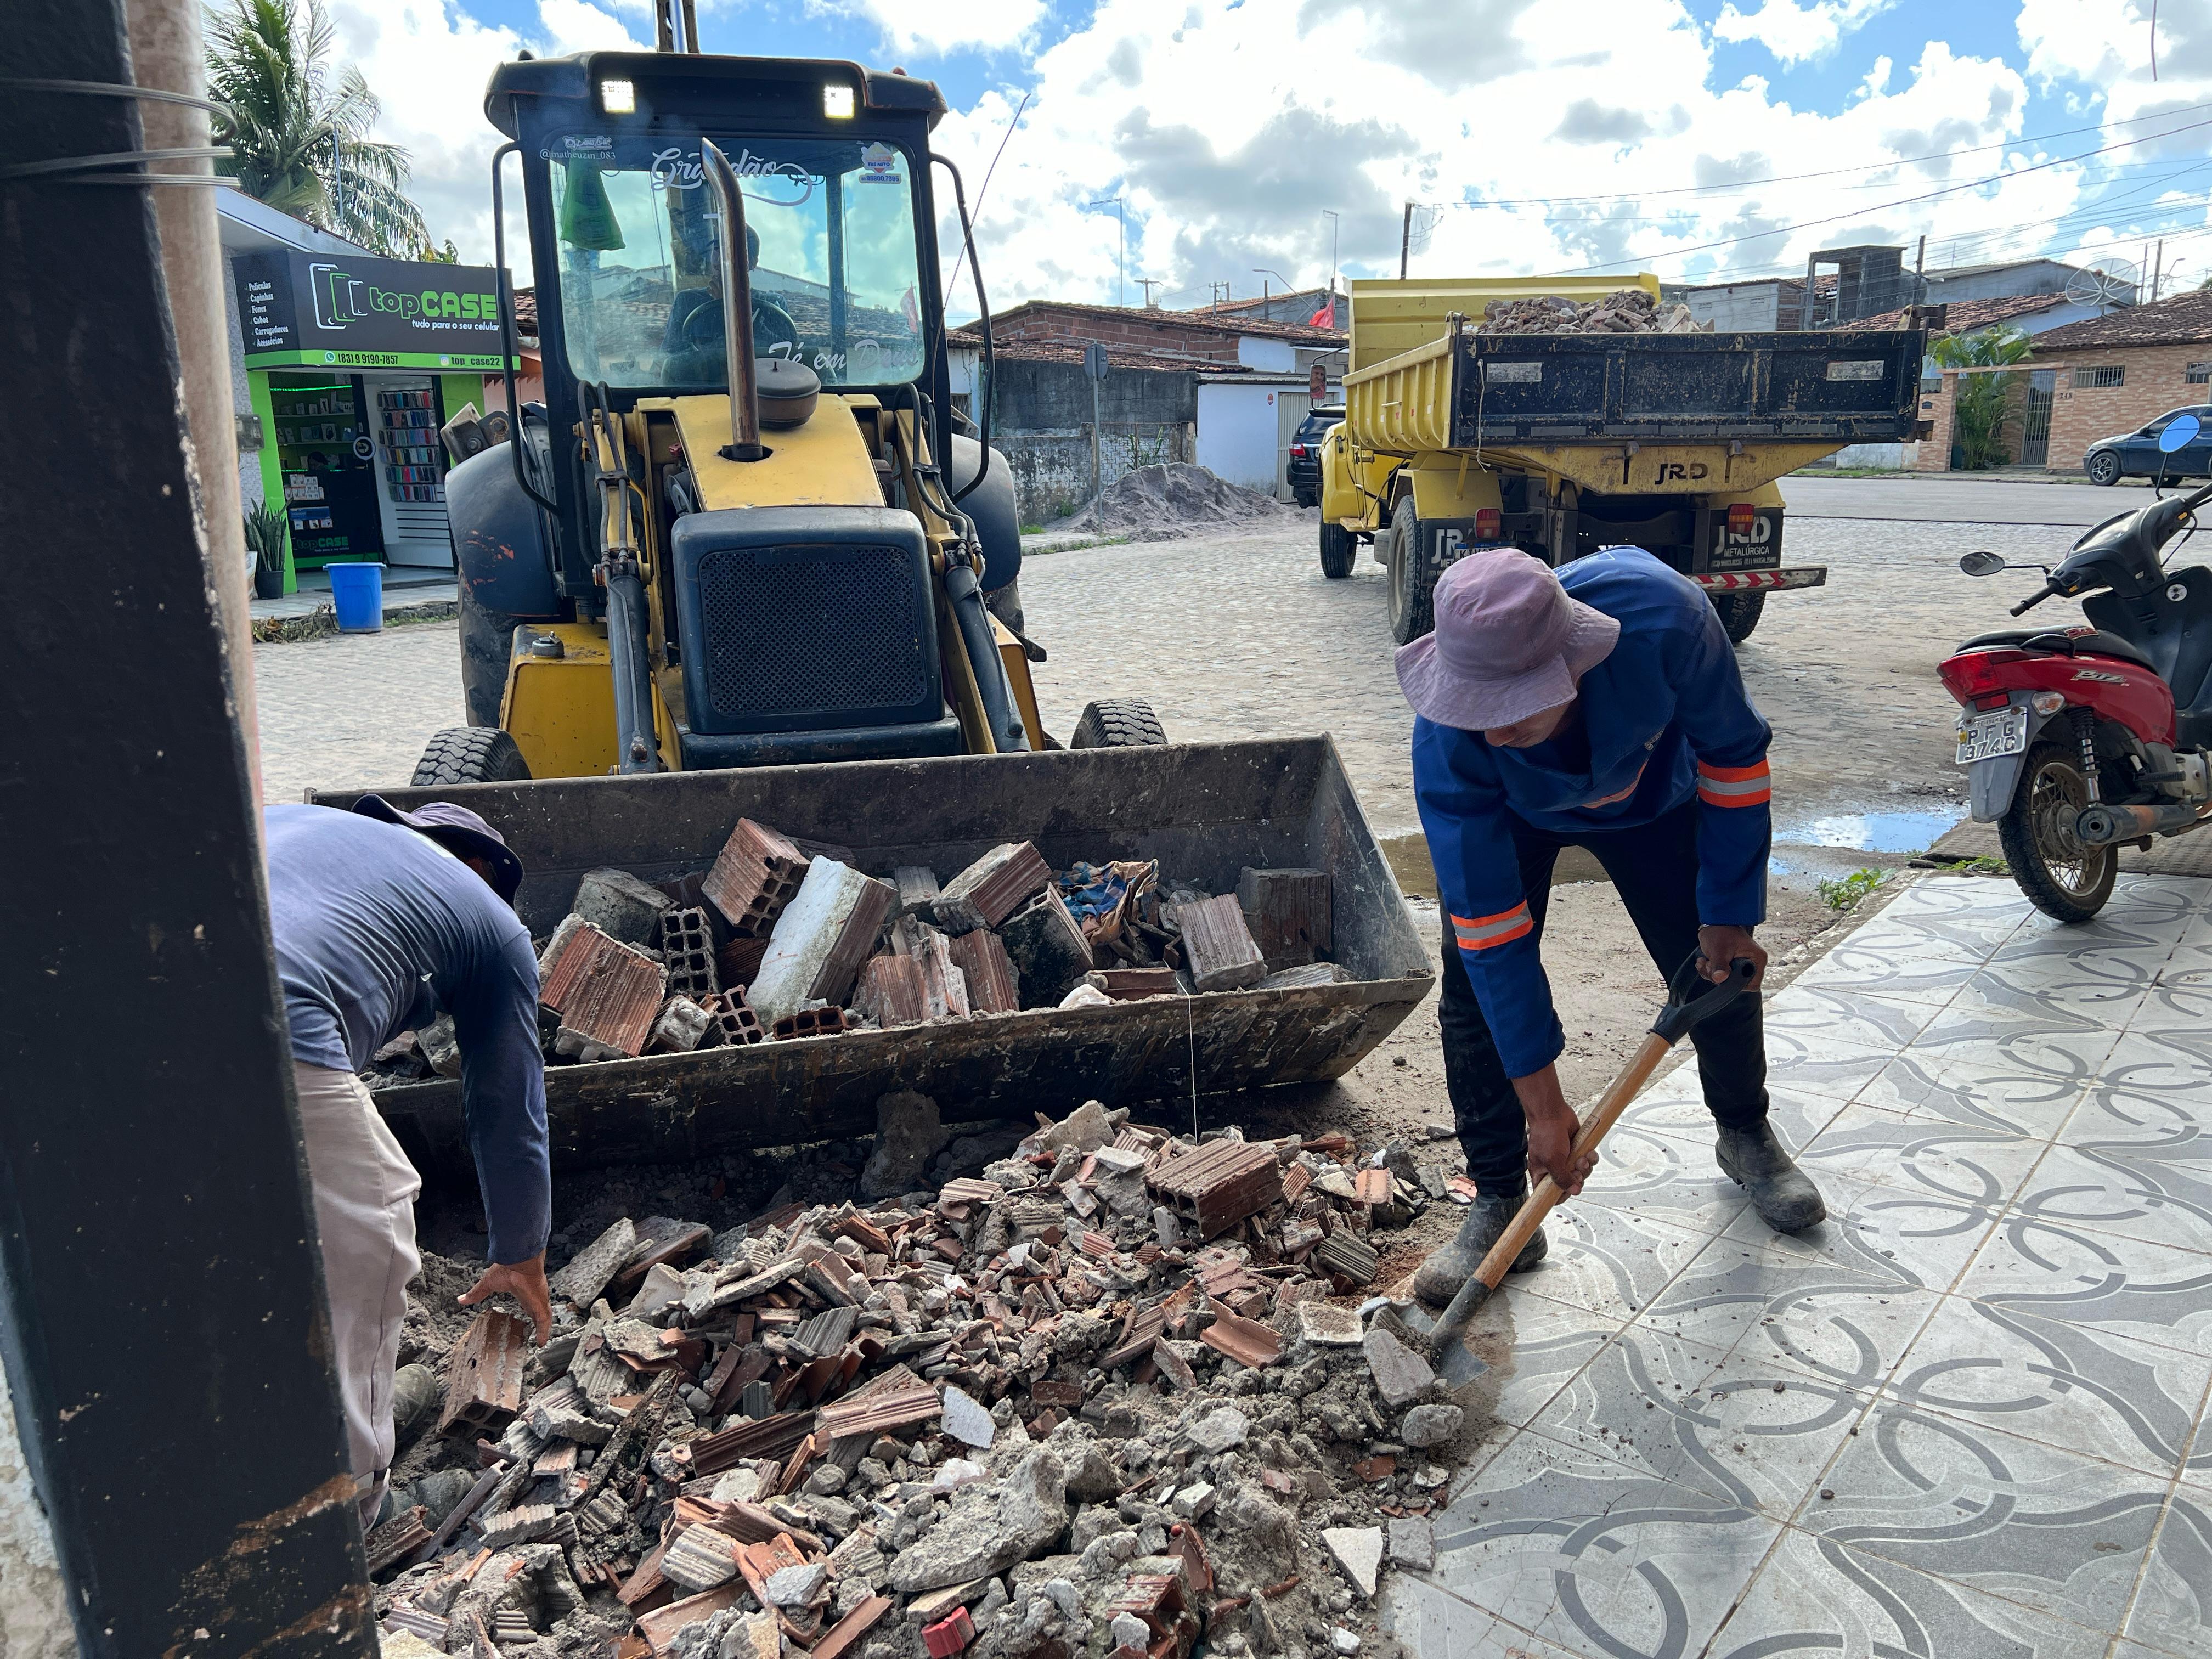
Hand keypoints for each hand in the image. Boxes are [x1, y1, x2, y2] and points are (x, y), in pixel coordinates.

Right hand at [459, 1252, 551, 1342]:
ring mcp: (539, 1301)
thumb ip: (476, 1293)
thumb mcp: (488, 1284)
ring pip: (543, 1319)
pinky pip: (544, 1321)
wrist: (520, 1262)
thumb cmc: (507, 1268)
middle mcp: (533, 1297)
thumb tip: (461, 1299)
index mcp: (523, 1291)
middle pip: (537, 1313)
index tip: (527, 1319)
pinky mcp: (541, 1305)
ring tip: (541, 1341)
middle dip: (537, 1323)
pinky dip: (543, 1332)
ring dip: (543, 1329)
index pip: (527, 1304)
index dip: (528, 1312)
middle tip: (536, 1333)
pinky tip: (542, 1342)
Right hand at [1512, 1064, 1596, 1195]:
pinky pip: (1589, 1162)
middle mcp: (1554, 1169)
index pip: (1549, 1194)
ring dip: (1585, 1167)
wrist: (1554, 1113)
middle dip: (1577, 1178)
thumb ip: (1562, 1178)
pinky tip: (1588, 1152)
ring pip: (1582, 1174)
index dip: (1560, 1196)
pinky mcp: (1578, 1151)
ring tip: (1582, 1157)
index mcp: (1542, 1173)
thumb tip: (1574, 1191)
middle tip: (1576, 1169)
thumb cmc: (1546, 1134)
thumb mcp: (1552, 1160)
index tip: (1568, 1191)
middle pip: (1570, 1185)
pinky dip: (1591, 1158)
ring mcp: (1567, 1160)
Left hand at [1697, 924, 1765, 989]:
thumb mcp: (1719, 949)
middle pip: (1737, 983)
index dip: (1737, 984)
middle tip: (1708, 965)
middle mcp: (1752, 963)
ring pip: (1727, 980)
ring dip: (1711, 973)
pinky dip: (1710, 971)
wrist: (1715, 921)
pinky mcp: (1732, 964)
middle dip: (1719, 977)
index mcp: (1757, 959)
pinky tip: (1704, 961)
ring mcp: (1742, 964)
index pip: (1753, 984)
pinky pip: (1722, 974)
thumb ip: (1720, 965)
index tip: (1724, 977)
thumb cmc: (1721, 930)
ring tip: (1704, 961)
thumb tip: (1720, 979)